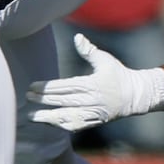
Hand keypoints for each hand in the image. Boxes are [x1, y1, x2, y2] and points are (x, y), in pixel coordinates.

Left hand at [26, 35, 163, 130]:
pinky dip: (61, 125)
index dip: (48, 87)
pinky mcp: (95, 121)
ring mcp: (93, 113)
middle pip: (63, 101)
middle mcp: (92, 100)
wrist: (136, 95)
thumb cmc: (119, 75)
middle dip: (43, 100)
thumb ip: (89, 50)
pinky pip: (76, 126)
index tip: (33, 87)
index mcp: (93, 84)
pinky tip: (49, 123)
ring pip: (67, 117)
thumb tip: (77, 37)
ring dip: (48, 117)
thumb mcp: (105, 60)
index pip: (65, 86)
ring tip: (32, 116)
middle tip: (27, 97)